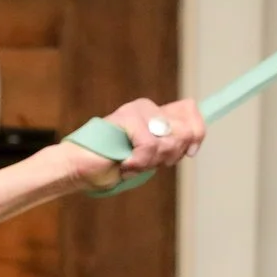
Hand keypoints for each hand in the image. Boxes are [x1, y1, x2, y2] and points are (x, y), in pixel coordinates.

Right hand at [60, 97, 206, 189]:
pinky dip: (139, 162)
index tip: (188, 153)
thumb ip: (168, 148)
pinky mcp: (127, 117)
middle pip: (186, 129)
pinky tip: (124, 163)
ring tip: (130, 162)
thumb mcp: (148, 159)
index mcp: (155, 115)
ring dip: (151, 162)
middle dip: (170, 155)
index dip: (197, 132)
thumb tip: (191, 144)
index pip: (191, 109)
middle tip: (146, 162)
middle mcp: (149, 108)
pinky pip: (150, 146)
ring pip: (169, 141)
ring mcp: (137, 110)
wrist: (79, 169)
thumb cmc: (111, 165)